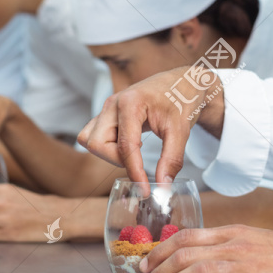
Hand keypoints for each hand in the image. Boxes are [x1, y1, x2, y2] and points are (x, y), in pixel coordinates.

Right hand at [79, 67, 217, 186]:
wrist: (183, 82)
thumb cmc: (182, 100)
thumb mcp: (181, 131)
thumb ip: (171, 159)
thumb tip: (163, 187)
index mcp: (131, 103)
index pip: (124, 146)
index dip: (134, 172)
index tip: (145, 190)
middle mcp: (113, 104)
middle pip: (96, 143)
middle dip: (116, 159)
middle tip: (139, 161)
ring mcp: (108, 108)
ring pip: (89, 140)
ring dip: (109, 153)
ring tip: (134, 152)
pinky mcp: (108, 114)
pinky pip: (94, 135)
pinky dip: (107, 147)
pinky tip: (129, 146)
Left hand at [139, 225, 272, 272]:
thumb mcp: (252, 240)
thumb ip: (225, 245)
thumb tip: (194, 255)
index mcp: (232, 233)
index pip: (186, 236)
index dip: (159, 251)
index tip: (144, 265)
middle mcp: (236, 245)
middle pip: (186, 253)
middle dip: (159, 271)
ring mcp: (249, 265)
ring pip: (200, 269)